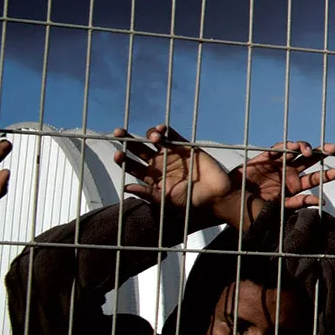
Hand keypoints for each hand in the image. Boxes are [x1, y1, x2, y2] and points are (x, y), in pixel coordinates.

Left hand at [114, 126, 253, 231]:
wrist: (216, 198)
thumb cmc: (190, 204)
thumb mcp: (166, 201)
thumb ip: (147, 194)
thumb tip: (125, 187)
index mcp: (151, 178)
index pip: (132, 166)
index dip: (123, 160)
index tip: (118, 155)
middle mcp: (159, 164)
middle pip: (139, 149)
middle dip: (127, 140)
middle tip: (118, 132)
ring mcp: (172, 155)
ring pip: (155, 139)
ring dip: (149, 134)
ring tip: (154, 137)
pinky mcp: (187, 148)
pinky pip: (174, 136)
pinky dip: (167, 131)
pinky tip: (162, 130)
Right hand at [237, 140, 334, 210]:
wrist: (230, 204)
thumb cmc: (253, 210)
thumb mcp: (278, 209)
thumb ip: (298, 204)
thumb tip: (321, 201)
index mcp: (293, 187)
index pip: (314, 179)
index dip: (327, 175)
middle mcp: (287, 174)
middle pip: (310, 160)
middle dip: (322, 152)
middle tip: (334, 148)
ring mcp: (276, 165)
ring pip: (296, 151)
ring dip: (305, 147)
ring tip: (309, 151)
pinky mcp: (264, 158)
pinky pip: (277, 149)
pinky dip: (285, 146)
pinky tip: (293, 148)